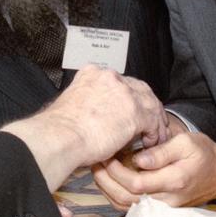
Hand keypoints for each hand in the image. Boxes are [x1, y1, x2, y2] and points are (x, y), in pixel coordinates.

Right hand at [3, 66, 168, 189]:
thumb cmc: (59, 129)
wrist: (60, 137)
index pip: (120, 82)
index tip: (131, 108)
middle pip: (140, 88)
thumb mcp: (72, 104)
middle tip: (152, 120)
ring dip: (155, 121)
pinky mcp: (134, 112)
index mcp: (93, 74)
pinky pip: (153, 122)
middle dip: (147, 105)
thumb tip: (96, 116)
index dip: (130, 96)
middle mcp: (110, 78)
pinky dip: (154, 133)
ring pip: (150, 104)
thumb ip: (88, 104)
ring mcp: (124, 93)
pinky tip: (150, 142)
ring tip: (156, 135)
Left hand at [93, 132, 215, 208]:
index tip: (107, 155)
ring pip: (125, 206)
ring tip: (99, 169)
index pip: (136, 184)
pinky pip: (131, 206)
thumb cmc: (203, 154)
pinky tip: (109, 179)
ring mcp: (162, 207)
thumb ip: (161, 152)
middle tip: (96, 161)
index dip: (116, 172)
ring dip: (107, 189)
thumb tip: (137, 160)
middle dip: (106, 181)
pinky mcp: (158, 209)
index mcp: (173, 181)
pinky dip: (116, 194)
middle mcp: (166, 200)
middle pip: (126, 199)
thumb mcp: (186, 143)